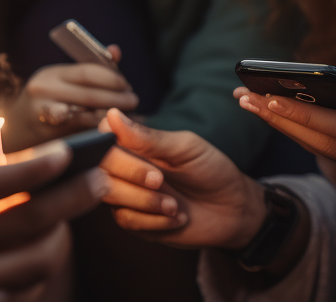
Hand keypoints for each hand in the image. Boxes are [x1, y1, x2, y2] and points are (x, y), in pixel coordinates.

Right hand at [0, 140, 108, 301]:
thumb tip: (20, 176)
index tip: (74, 154)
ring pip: (12, 271)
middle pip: (11, 228)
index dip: (38, 168)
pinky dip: (18, 285)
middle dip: (65, 203)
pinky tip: (34, 265)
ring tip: (70, 224)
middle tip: (97, 183)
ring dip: (53, 245)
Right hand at [24, 45, 138, 130]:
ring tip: (126, 115)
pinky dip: (99, 129)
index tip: (126, 85)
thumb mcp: (62, 80)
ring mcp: (43, 113)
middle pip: (90, 94)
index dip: (112, 78)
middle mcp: (44, 90)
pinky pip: (81, 132)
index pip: (88, 72)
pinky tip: (111, 129)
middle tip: (133, 102)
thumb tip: (116, 51)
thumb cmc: (48, 101)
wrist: (16, 130)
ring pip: (87, 115)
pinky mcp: (48, 135)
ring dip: (111, 115)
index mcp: (50, 73)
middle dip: (117, 98)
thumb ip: (90, 67)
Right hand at [97, 109, 266, 249]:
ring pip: (110, 195)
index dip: (111, 149)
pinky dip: (154, 220)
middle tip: (160, 180)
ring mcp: (128, 195)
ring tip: (175, 205)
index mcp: (134, 144)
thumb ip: (147, 137)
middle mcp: (125, 168)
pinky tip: (177, 217)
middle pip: (100, 169)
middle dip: (131, 175)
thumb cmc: (211, 170)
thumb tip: (111, 114)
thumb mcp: (185, 148)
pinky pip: (127, 219)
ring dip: (144, 201)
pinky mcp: (135, 220)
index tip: (141, 156)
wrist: (234, 210)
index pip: (101, 140)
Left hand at [234, 79, 335, 195]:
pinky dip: (298, 133)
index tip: (276, 98)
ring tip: (247, 102)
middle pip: (330, 147)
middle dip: (284, 122)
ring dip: (282, 128)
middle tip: (246, 98)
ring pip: (323, 154)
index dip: (315, 117)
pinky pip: (327, 155)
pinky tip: (272, 114)